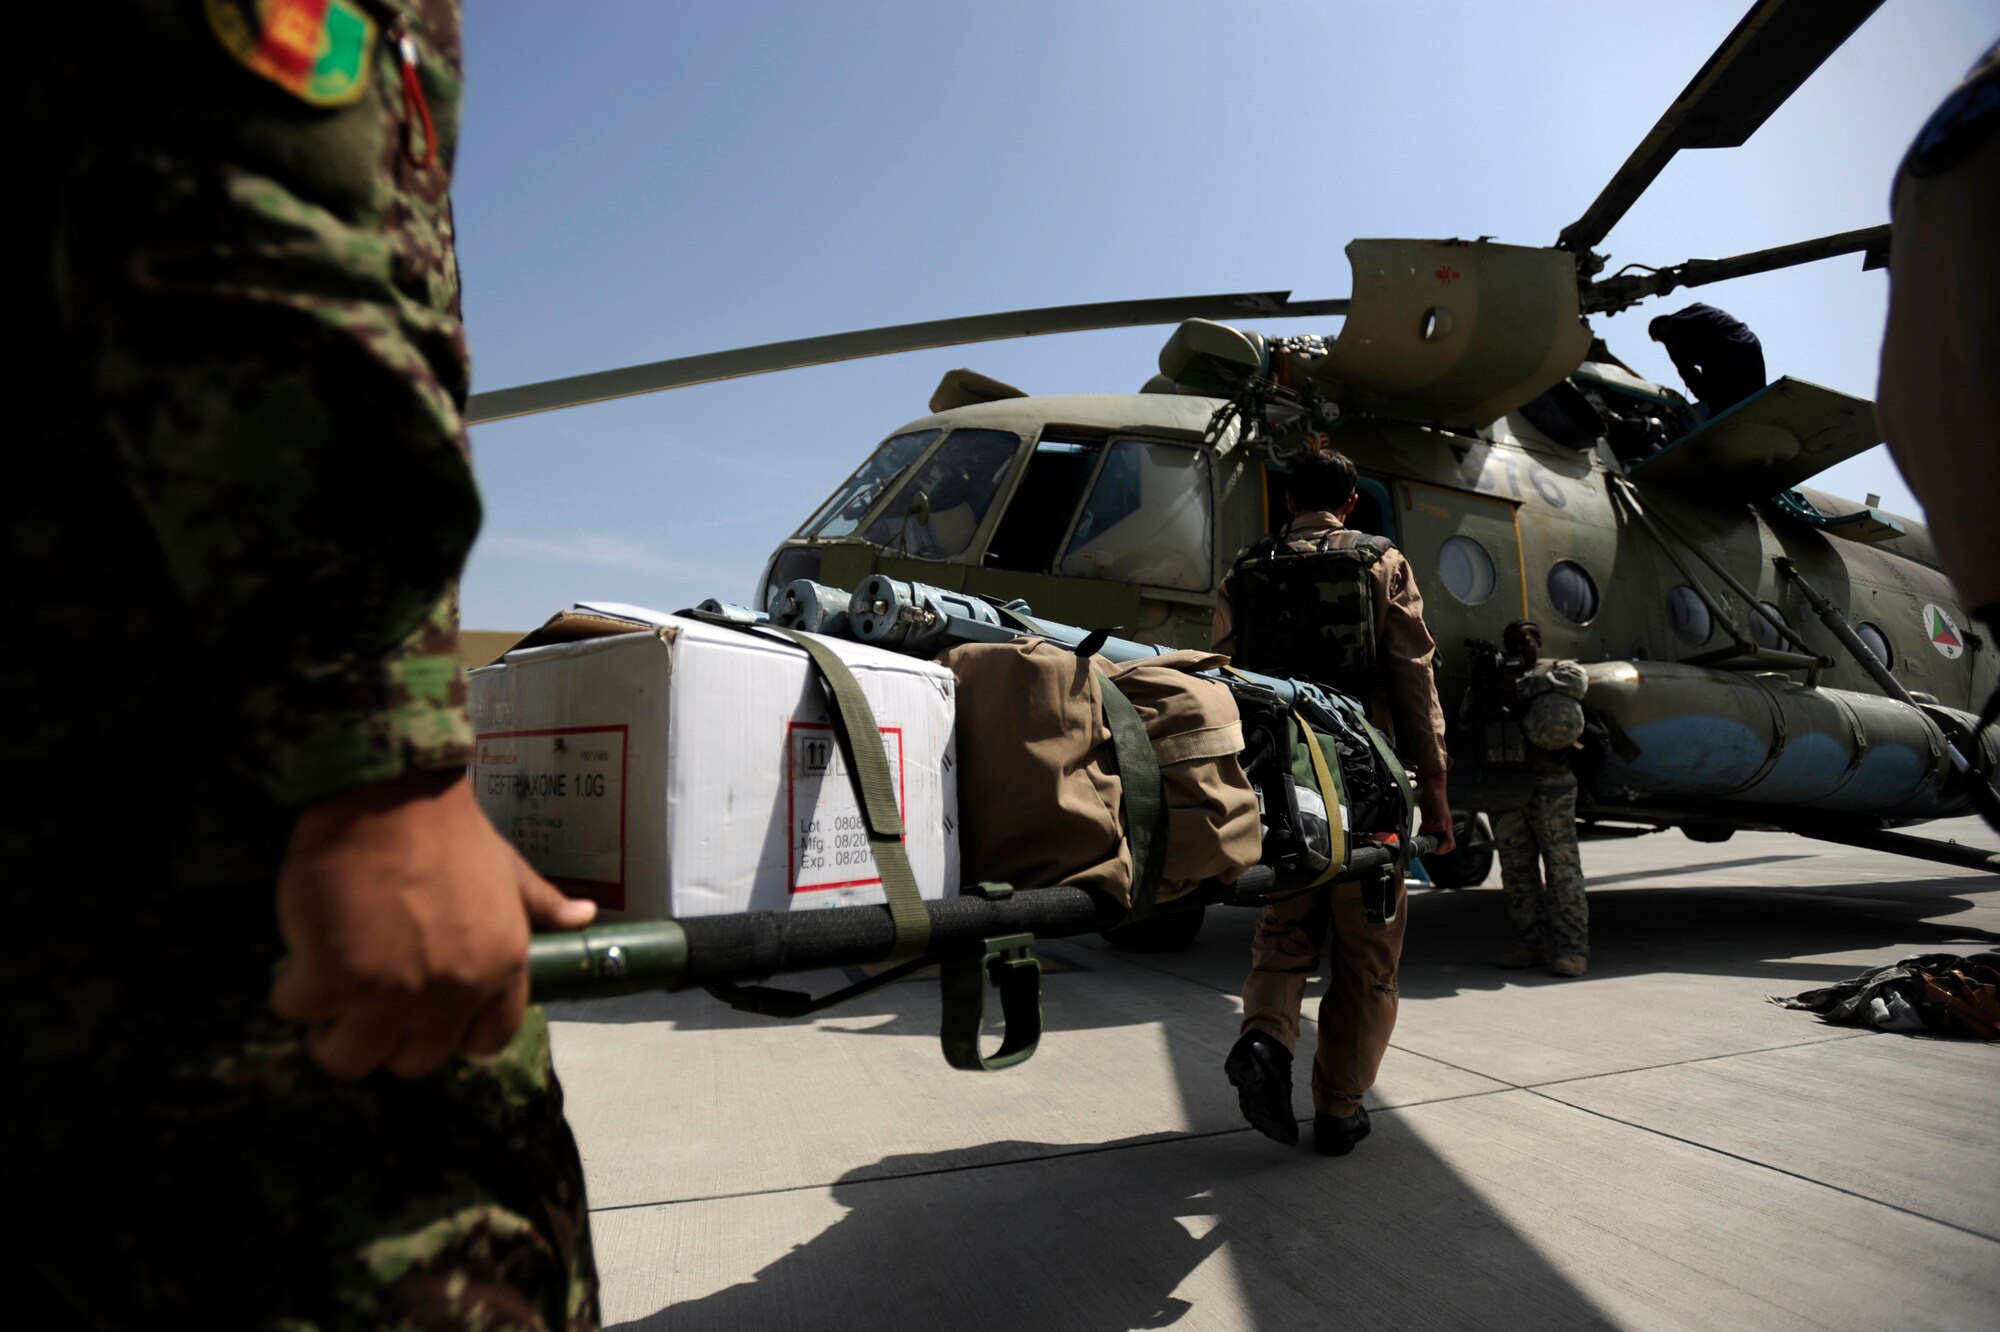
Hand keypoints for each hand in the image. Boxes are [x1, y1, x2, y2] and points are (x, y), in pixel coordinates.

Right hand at [270, 770, 596, 1079]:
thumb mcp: (506, 869)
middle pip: (414, 1061)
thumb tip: (584, 916)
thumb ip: (540, 903)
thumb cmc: (447, 828)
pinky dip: (290, 988)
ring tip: (323, 987)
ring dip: (330, 1030)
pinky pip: (299, 1011)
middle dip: (385, 1038)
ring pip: (350, 1058)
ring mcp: (393, 993)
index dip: (452, 1036)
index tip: (424, 1018)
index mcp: (502, 968)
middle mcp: (453, 992)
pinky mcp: (334, 979)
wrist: (389, 795)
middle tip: (363, 996)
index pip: (488, 1040)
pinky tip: (301, 952)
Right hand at [1416, 772, 1455, 855]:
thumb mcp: (1427, 816)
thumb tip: (1421, 835)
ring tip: (1426, 839)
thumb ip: (1426, 827)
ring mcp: (1446, 821)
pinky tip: (1423, 825)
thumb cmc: (1431, 799)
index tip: (1428, 848)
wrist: (1435, 785)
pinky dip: (1429, 830)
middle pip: (1451, 846)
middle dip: (1439, 850)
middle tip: (1427, 847)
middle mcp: (1448, 825)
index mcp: (1445, 826)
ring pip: (1449, 841)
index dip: (1440, 849)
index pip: (1448, 844)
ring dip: (1437, 843)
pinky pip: (1439, 829)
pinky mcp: (1441, 816)